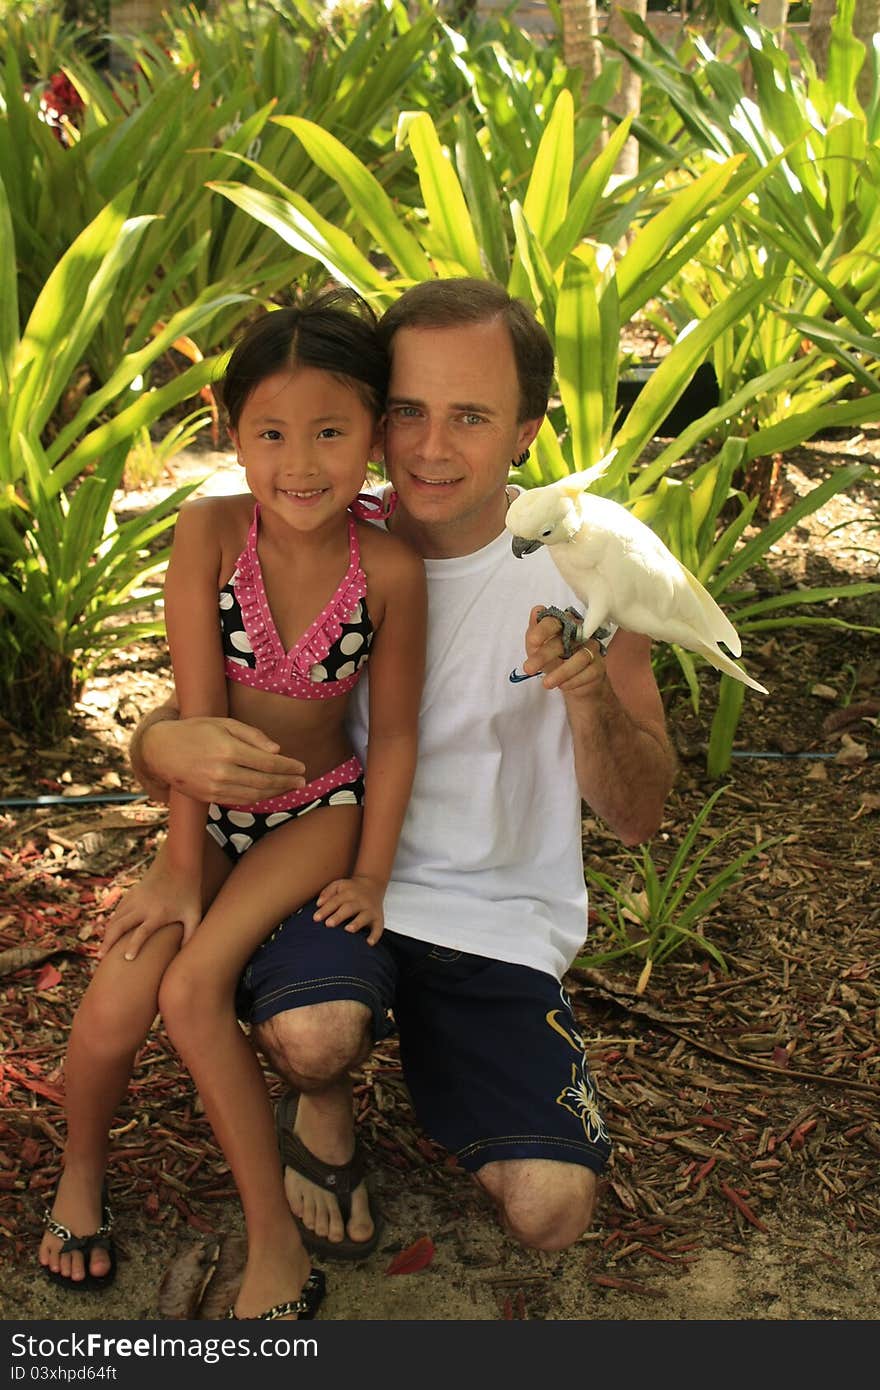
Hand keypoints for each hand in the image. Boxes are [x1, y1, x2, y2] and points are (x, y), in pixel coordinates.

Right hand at [99, 855, 201, 960]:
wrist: (178, 864)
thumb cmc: (189, 892)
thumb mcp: (194, 914)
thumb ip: (190, 935)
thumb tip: (185, 955)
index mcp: (158, 914)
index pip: (141, 933)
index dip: (133, 946)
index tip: (127, 959)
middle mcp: (143, 906)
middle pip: (119, 926)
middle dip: (108, 942)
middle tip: (101, 957)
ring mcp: (135, 899)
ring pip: (115, 918)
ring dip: (107, 933)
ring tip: (102, 949)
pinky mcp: (132, 893)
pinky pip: (118, 910)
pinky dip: (112, 921)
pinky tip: (109, 932)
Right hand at [141, 715, 306, 804]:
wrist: (161, 750)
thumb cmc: (195, 730)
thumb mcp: (223, 723)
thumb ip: (252, 735)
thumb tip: (277, 750)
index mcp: (228, 749)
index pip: (268, 762)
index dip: (288, 767)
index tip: (301, 767)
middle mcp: (222, 772)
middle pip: (265, 782)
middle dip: (287, 782)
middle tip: (302, 781)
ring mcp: (215, 788)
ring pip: (255, 795)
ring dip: (276, 793)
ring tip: (290, 787)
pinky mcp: (209, 798)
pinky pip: (240, 801)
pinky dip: (258, 798)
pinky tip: (269, 793)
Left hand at [313, 875, 384, 945]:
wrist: (373, 884)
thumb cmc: (350, 889)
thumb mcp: (338, 885)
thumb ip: (327, 893)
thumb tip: (318, 904)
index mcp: (348, 893)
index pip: (335, 901)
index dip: (326, 910)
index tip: (315, 918)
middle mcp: (360, 901)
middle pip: (349, 908)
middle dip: (339, 916)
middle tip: (329, 924)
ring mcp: (370, 910)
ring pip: (364, 916)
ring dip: (357, 923)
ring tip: (348, 929)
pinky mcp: (379, 918)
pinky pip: (379, 927)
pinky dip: (375, 935)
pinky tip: (369, 943)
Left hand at [521, 605, 605, 694]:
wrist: (574, 682)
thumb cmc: (555, 659)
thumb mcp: (538, 649)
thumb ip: (534, 634)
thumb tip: (536, 610)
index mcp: (563, 624)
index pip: (554, 621)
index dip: (543, 630)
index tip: (532, 641)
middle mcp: (580, 633)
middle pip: (564, 640)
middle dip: (544, 655)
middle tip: (528, 668)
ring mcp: (592, 648)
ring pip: (580, 657)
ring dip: (561, 672)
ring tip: (546, 683)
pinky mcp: (599, 665)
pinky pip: (589, 672)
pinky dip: (574, 681)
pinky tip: (562, 686)